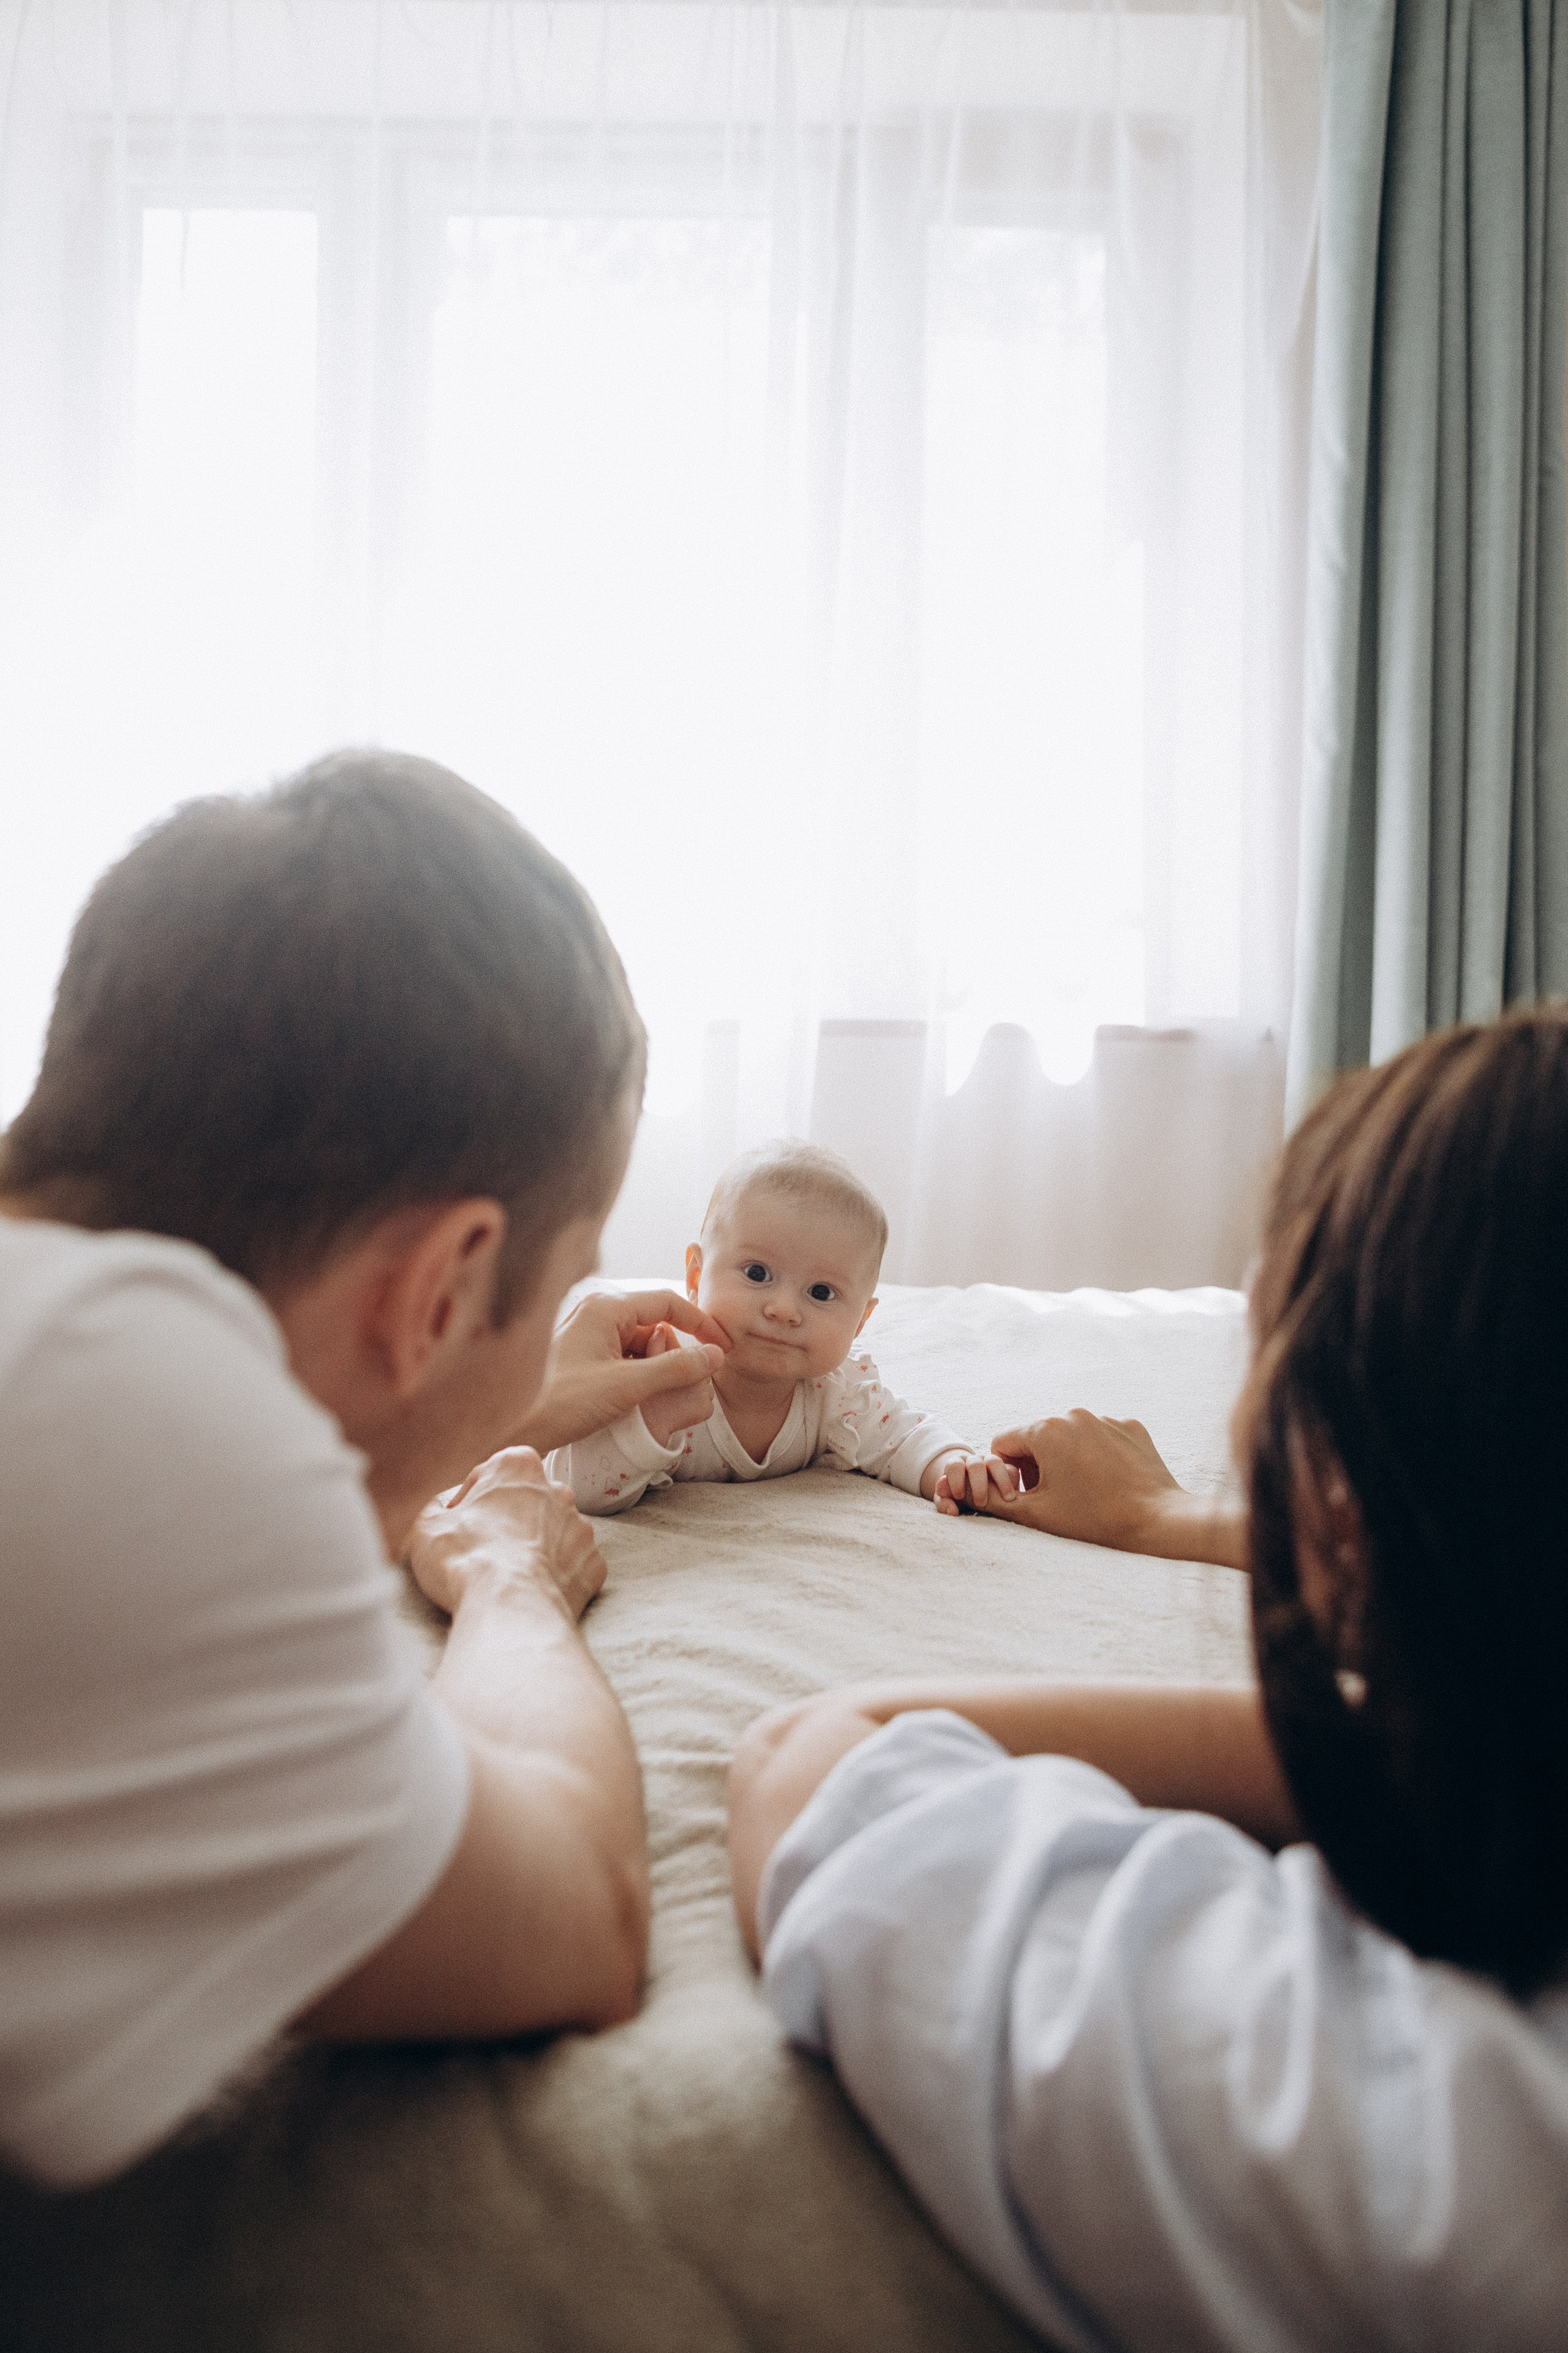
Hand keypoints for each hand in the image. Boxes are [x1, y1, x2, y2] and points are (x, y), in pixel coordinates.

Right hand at [409, 1445, 607, 1620]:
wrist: (509, 1607)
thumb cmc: (465, 1560)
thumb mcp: (427, 1526)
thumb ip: (437, 1509)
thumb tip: (442, 1513)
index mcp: (518, 1466)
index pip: (490, 1474)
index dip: (468, 1500)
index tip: (457, 1524)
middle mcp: (558, 1490)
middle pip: (527, 1501)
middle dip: (508, 1520)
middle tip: (484, 1549)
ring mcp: (580, 1528)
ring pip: (554, 1532)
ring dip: (535, 1547)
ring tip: (509, 1573)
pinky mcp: (593, 1565)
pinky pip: (573, 1566)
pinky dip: (556, 1575)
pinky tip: (533, 1588)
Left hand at [517, 1287, 729, 1456]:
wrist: (511, 1427)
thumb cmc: (561, 1402)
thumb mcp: (626, 1386)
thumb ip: (674, 1369)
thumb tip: (715, 1356)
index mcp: (606, 1307)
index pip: (668, 1302)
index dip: (701, 1324)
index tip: (723, 1349)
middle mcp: (597, 1312)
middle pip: (655, 1324)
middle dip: (675, 1352)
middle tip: (688, 1383)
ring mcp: (588, 1334)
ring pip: (641, 1344)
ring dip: (657, 1368)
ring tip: (657, 1397)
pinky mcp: (583, 1356)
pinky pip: (624, 1357)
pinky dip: (639, 1376)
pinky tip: (639, 1400)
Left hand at [929, 1451, 1022, 1513]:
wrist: (972, 1495)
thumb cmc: (957, 1499)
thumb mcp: (947, 1502)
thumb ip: (945, 1504)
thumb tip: (952, 1511)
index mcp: (956, 1466)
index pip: (955, 1465)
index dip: (956, 1480)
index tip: (959, 1496)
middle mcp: (973, 1461)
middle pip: (975, 1464)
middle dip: (978, 1484)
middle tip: (980, 1503)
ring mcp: (990, 1463)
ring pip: (995, 1462)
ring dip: (1000, 1480)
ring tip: (1006, 1499)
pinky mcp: (1006, 1469)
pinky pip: (1011, 1470)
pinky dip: (1012, 1483)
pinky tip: (1012, 1497)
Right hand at [976, 1410, 1186, 1550]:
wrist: (1158, 1520)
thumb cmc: (1094, 1519)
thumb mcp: (1036, 1514)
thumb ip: (995, 1502)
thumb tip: (971, 1495)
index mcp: (1046, 1430)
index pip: (1004, 1443)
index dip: (1007, 1472)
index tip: (1027, 1495)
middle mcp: (1074, 1414)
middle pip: (1038, 1438)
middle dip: (1038, 1465)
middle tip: (1055, 1497)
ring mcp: (1105, 1419)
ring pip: (1070, 1437)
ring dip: (1067, 1460)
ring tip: (1084, 1492)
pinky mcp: (1130, 1427)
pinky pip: (1101, 1437)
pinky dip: (1097, 1456)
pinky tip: (1109, 1482)